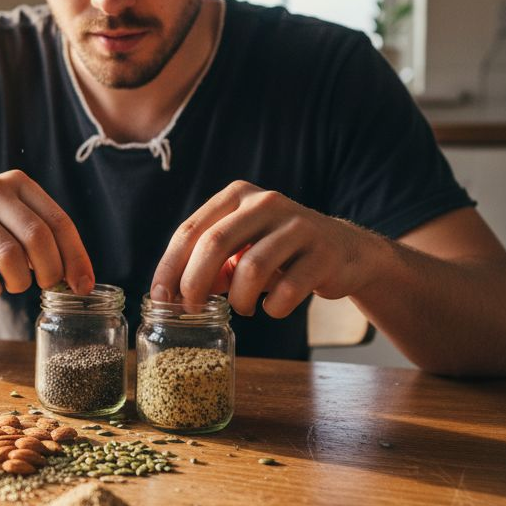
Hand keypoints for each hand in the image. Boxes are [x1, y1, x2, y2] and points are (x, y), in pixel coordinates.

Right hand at [0, 170, 94, 299]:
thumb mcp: (7, 213)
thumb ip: (38, 233)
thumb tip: (76, 276)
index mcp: (17, 183)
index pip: (59, 221)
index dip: (76, 257)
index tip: (83, 285)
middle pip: (38, 237)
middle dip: (50, 270)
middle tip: (46, 285)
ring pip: (10, 255)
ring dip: (20, 281)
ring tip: (15, 285)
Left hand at [150, 181, 375, 317]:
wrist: (344, 251)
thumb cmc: (280, 252)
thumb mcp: (241, 248)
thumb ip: (210, 263)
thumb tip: (175, 293)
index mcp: (237, 195)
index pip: (190, 230)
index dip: (170, 267)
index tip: (160, 298)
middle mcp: (265, 202)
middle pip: (214, 244)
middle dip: (195, 283)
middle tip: (192, 310)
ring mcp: (297, 225)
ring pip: (250, 268)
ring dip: (238, 299)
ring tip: (242, 309)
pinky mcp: (323, 253)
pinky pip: (286, 290)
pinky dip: (272, 307)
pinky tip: (273, 306)